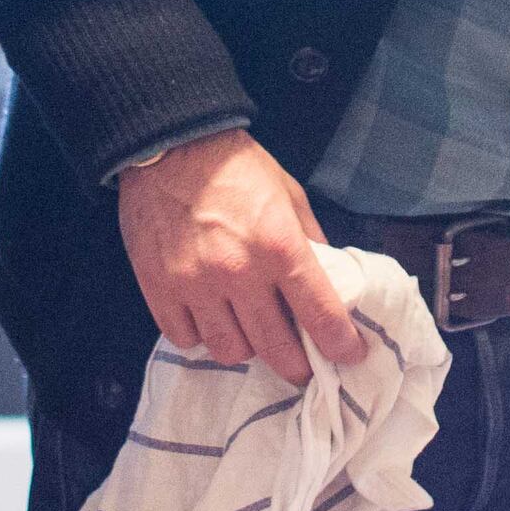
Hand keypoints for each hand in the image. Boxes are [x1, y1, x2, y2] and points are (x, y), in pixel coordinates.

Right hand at [116, 129, 367, 382]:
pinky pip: (185, 338)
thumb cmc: (236, 167)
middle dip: (296, 366)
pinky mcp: (159, 288)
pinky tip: (210, 318)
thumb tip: (326, 279)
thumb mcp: (289, 194)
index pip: (319, 315)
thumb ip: (310, 240)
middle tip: (302, 366)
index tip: (349, 356)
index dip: (341, 345)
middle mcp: (239, 273)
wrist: (170, 144)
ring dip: (245, 348)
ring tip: (250, 333)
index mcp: (279, 246)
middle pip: (275, 348)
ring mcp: (195, 285)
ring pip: (229, 351)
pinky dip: (201, 335)